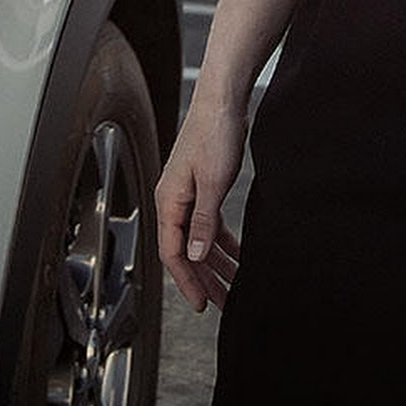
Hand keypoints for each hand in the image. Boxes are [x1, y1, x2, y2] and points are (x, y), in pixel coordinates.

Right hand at [156, 96, 244, 312]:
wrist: (222, 101)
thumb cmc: (213, 132)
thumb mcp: (212, 184)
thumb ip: (202, 222)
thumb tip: (194, 255)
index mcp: (169, 199)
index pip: (173, 252)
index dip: (187, 281)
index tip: (202, 305)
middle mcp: (174, 198)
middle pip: (185, 250)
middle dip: (204, 279)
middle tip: (223, 304)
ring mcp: (188, 193)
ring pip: (197, 239)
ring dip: (215, 264)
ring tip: (234, 286)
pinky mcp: (202, 186)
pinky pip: (207, 224)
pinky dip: (221, 243)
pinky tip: (236, 256)